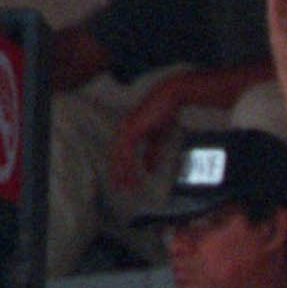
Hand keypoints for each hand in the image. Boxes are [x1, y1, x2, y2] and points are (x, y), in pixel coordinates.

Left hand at [107, 75, 187, 191]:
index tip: (123, 183)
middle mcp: (124, 130)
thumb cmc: (165, 113)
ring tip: (126, 184)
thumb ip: (152, 154)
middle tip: (120, 189)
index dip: (122, 169)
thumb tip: (149, 169)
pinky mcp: (132, 128)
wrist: (169, 98)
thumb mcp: (159, 139)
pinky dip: (129, 163)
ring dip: (123, 171)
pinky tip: (132, 172)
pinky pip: (128, 149)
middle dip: (118, 174)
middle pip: (117, 157)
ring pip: (120, 155)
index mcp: (129, 132)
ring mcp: (126, 128)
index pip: (121, 154)